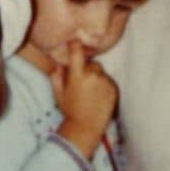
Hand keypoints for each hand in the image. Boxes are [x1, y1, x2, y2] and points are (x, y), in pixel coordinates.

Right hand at [51, 40, 117, 158]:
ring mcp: (105, 82)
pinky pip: (107, 80)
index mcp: (77, 75)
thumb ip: (56, 74)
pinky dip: (103, 84)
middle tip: (80, 82)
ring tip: (89, 92)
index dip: (75, 44)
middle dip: (85, 68)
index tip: (74, 42)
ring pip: (99, 71)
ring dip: (95, 76)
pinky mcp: (114, 89)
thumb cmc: (69, 109)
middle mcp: (93, 75)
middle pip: (90, 62)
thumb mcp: (57, 92)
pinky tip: (97, 96)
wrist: (86, 127)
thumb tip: (59, 61)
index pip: (77, 50)